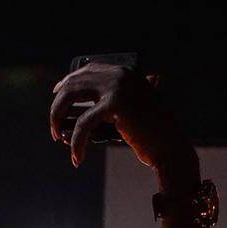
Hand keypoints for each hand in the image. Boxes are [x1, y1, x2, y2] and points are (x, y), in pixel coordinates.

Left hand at [49, 65, 191, 171]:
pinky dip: (76, 141)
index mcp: (126, 72)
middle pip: (74, 82)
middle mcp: (120, 74)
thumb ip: (115, 101)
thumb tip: (84, 107)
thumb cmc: (156, 134)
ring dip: (58, 117)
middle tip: (54, 124)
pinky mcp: (115, 106)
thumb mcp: (136, 109)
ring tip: (57, 136)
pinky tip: (77, 157)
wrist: (173, 148)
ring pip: (71, 98)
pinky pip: (84, 124)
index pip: (87, 70)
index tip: (56, 93)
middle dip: (58, 103)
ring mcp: (117, 88)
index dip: (68, 81)